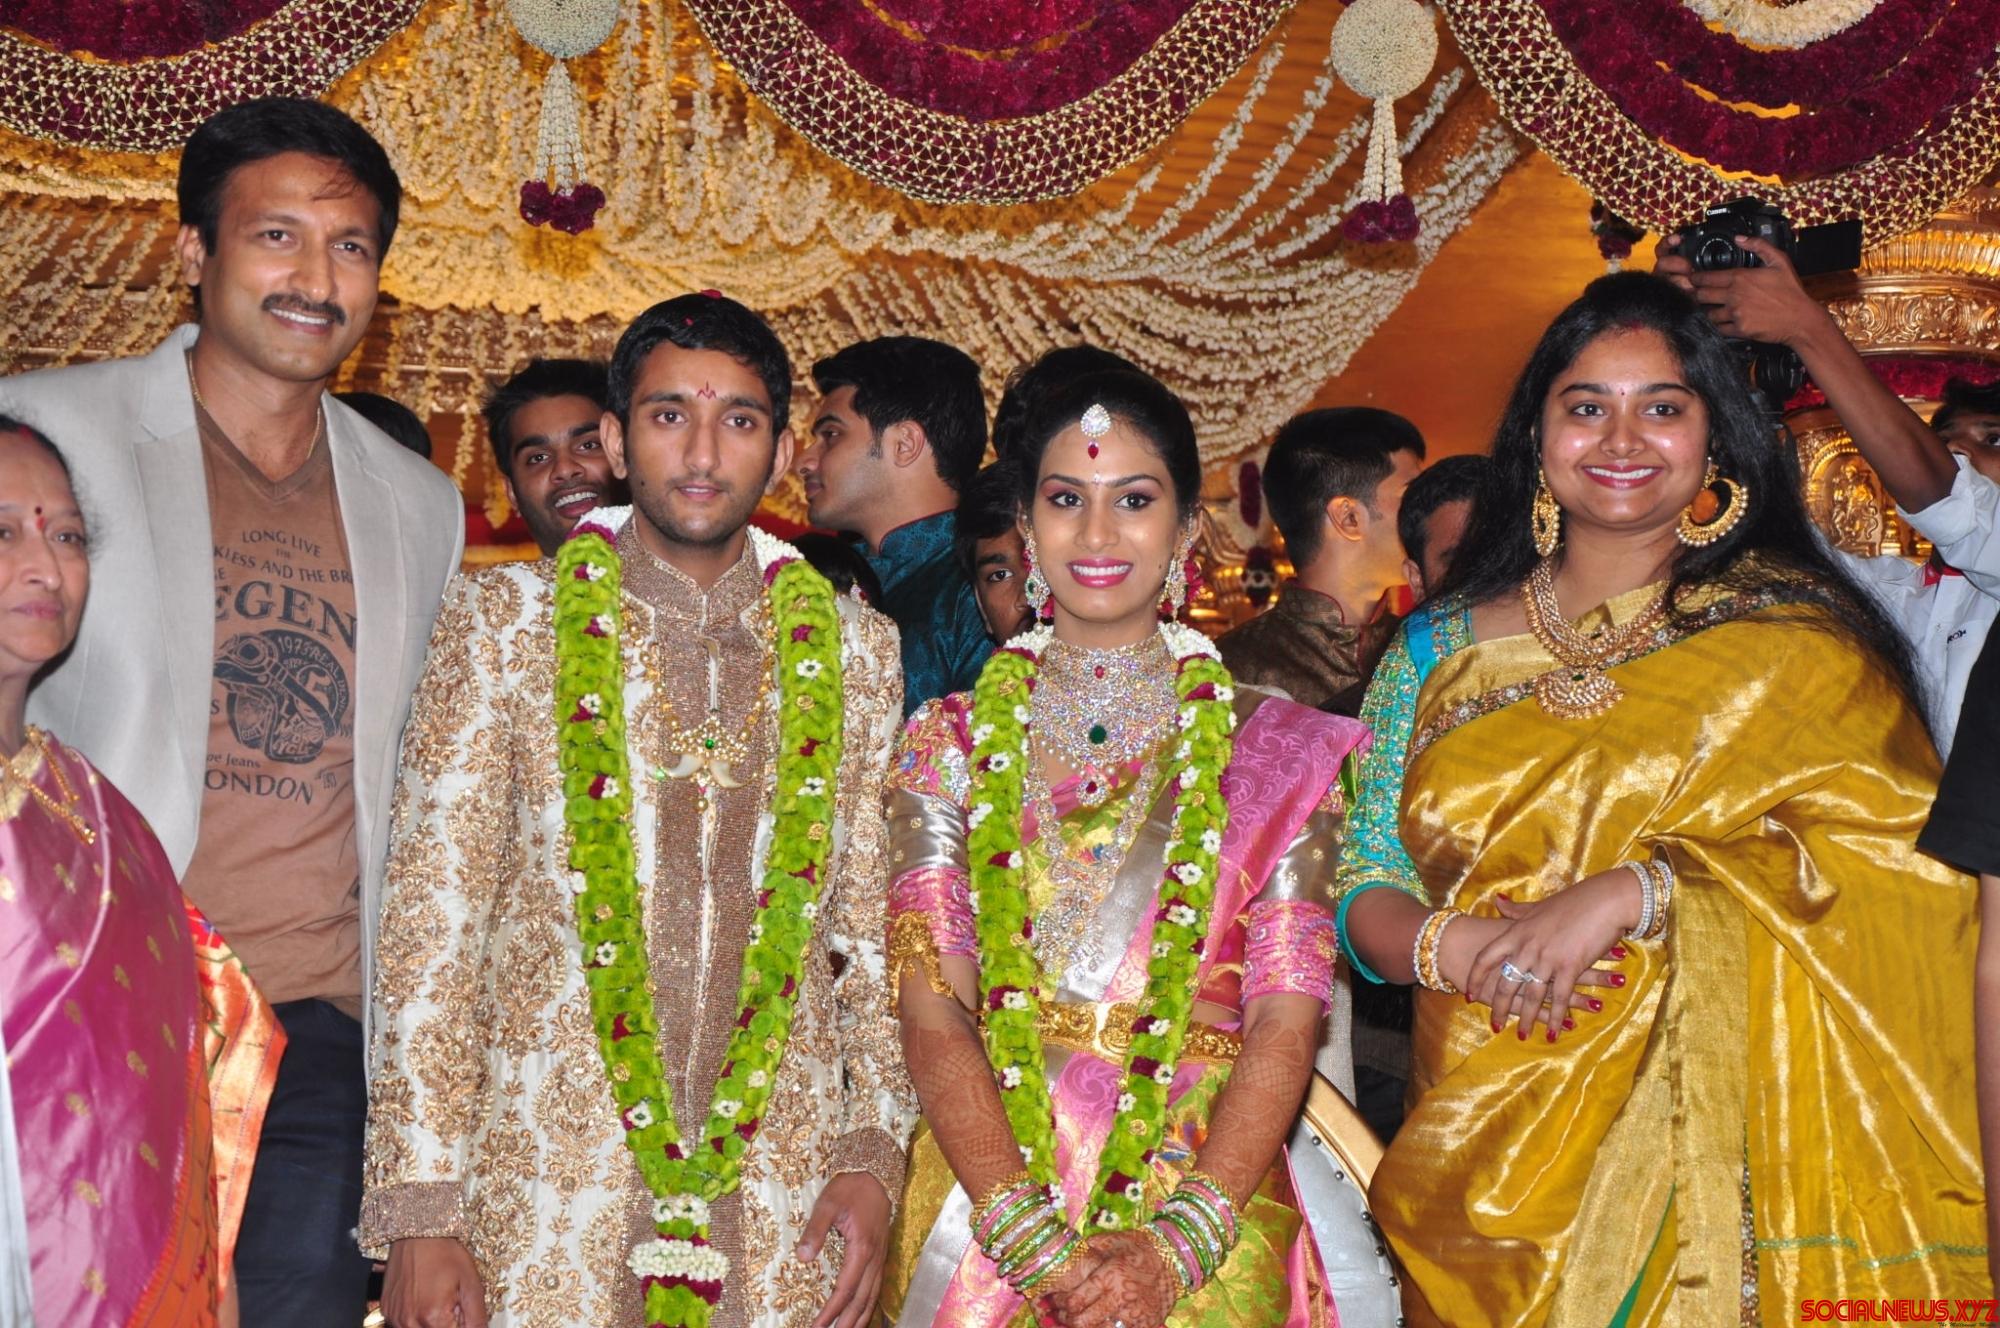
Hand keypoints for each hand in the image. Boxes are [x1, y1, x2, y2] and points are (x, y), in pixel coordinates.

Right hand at [382, 1237, 487, 1327]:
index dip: (462, 1325)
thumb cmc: (444, 1252)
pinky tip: (424, 1298)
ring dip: (432, 1323)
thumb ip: (477, 1317)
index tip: (462, 1312)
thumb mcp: (471, 1284)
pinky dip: (416, 1318)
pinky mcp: (387, 1309)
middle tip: (451, 1303)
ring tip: (438, 1299)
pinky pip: (403, 1324)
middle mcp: (409, 1322)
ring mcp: (395, 1317)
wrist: (417, 1232)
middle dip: (448, 1324)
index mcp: (432, 1317)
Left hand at [799, 1171, 892, 1327]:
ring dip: (859, 1319)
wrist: (876, 1175)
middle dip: (845, 1323)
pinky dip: (868, 1306)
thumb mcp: (828, 1203)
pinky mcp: (880, 1256)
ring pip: (872, 1297)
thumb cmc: (850, 1187)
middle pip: (861, 1301)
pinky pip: (876, 1288)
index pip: (845, 1290)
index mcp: (861, 1249)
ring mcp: (880, 1258)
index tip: (816, 1327)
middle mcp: (874, 1259)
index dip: (831, 1312)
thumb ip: (815, 1230)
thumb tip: (803, 1258)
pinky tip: (861, 1314)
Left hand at [1041, 1231, 1175, 1327]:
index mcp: (1109, 1276)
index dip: (1061, 1305)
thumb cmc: (1141, 1248)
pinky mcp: (1147, 1324)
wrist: (1175, 1260)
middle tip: (1063, 1318)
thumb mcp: (1115, 1241)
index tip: (1056, 1303)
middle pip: (1084, 1322)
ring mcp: (1135, 1314)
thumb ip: (1092, 1247)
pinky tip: (1103, 1324)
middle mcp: (1120, 1298)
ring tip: (1080, 1323)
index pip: (1075, 1301)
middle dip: (1069, 1322)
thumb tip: (1071, 1250)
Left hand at [1461, 869, 1640, 1040]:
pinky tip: (1554, 1033)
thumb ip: (1516, 910)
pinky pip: (1559, 998)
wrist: (1606, 900)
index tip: (1469, 993)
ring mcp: (1547, 958)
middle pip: (1506, 982)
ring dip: (1527, 1018)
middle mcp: (1527, 947)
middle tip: (1495, 1025)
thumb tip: (1497, 901)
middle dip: (1499, 1007)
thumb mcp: (1539, 906)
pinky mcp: (1570, 967)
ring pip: (1531, 995)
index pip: (1486, 958)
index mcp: (1517, 931)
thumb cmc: (1574, 901)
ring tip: (1522, 1035)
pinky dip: (1557, 1018)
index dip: (1476, 977)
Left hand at [1655, 233, 1831, 347]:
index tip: (1692, 279)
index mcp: (1740, 278)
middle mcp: (1734, 295)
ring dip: (1705, 311)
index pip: (1706, 277)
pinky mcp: (1739, 330)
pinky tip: (1720, 322)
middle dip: (1695, 294)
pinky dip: (1717, 325)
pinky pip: (1719, 328)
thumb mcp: (1779, 261)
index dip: (1695, 278)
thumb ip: (1758, 246)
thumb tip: (1740, 238)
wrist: (1801, 319)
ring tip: (1707, 308)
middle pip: (1701, 295)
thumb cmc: (1791, 291)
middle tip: (1693, 294)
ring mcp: (1735, 314)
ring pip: (1707, 313)